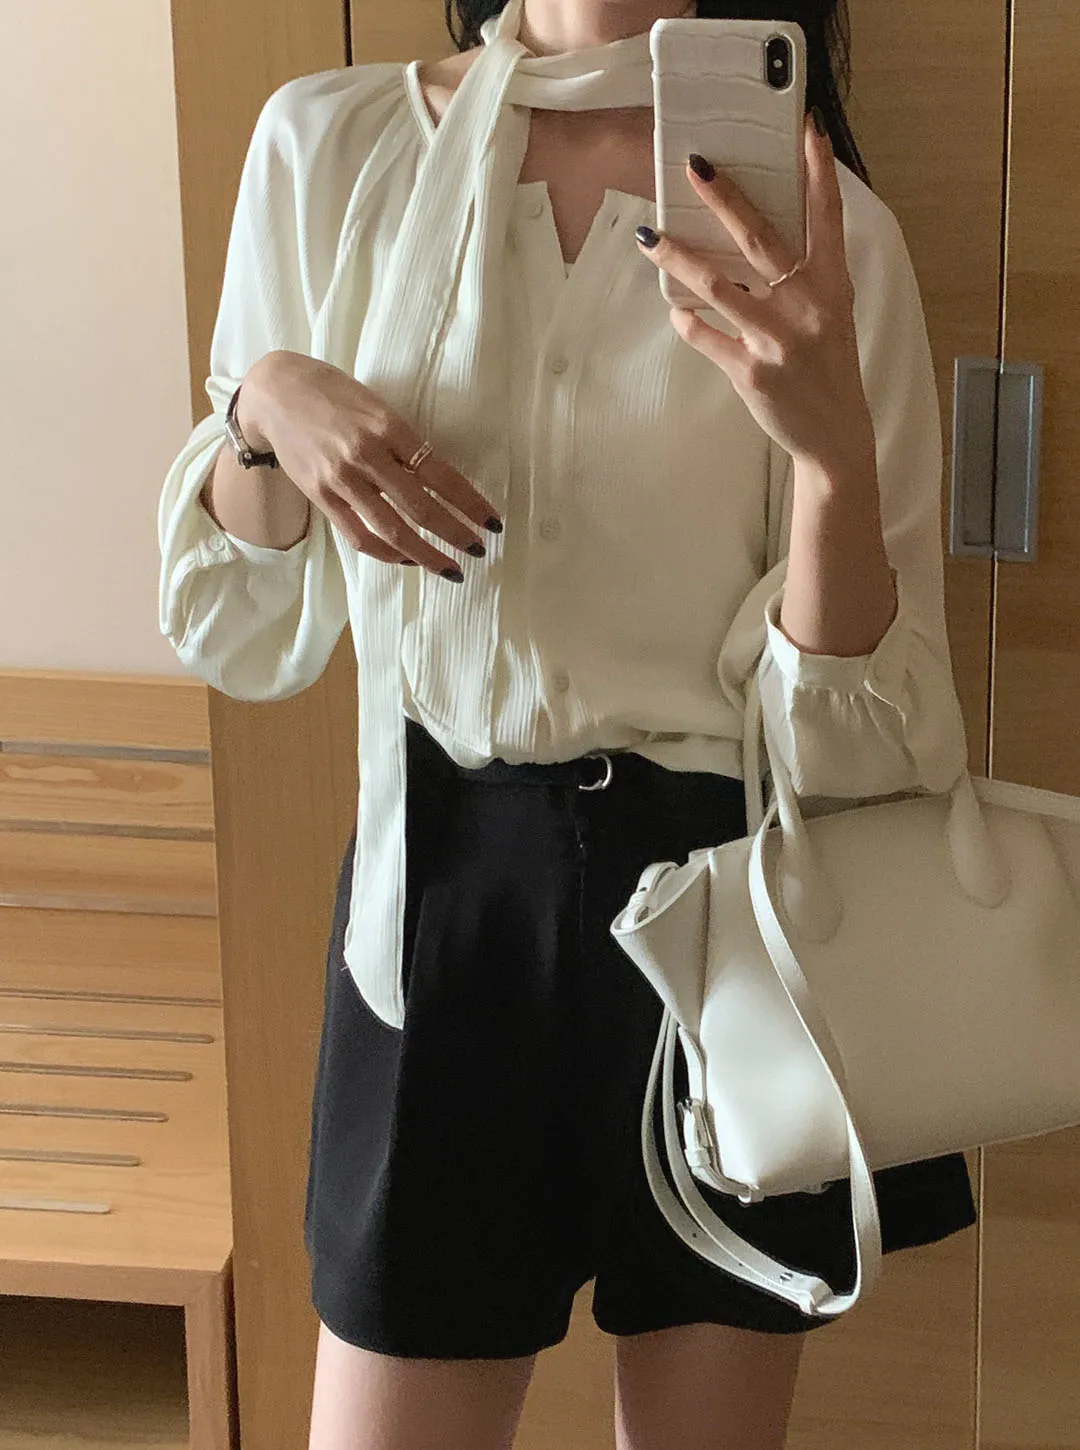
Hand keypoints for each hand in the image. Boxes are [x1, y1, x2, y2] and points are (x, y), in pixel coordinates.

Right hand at [241, 351, 502, 578]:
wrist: (275, 393)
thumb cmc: (335, 394)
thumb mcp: (378, 406)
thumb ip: (405, 441)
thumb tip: (441, 481)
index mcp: (389, 427)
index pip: (442, 475)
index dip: (470, 503)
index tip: (492, 522)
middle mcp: (366, 455)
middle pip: (422, 509)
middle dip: (456, 534)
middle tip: (478, 550)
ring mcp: (342, 480)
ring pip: (393, 531)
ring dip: (427, 555)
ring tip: (451, 569)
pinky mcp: (321, 497)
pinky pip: (360, 536)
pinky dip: (388, 553)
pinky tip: (408, 559)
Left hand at [635, 112, 876, 474]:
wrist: (834, 437)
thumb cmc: (827, 368)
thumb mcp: (830, 315)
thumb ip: (803, 277)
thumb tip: (750, 238)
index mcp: (832, 286)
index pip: (827, 217)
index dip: (818, 172)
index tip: (805, 129)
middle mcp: (807, 306)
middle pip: (759, 239)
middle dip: (725, 198)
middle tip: (694, 166)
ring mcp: (778, 340)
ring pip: (718, 285)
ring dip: (679, 257)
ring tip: (649, 237)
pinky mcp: (752, 373)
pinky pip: (705, 336)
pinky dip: (686, 321)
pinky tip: (676, 310)